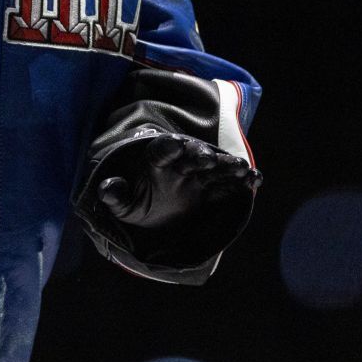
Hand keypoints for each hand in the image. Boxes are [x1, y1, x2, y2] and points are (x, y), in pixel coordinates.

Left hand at [98, 134, 259, 229]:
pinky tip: (255, 180)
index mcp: (156, 162)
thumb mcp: (123, 205)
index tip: (174, 144)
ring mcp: (200, 175)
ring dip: (228, 165)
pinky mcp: (215, 188)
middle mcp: (181, 163)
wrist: (157, 217)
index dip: (168, 147)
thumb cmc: (139, 204)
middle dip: (201, 155)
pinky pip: (231, 183)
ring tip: (241, 168)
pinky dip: (244, 180)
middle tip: (209, 158)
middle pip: (192, 155)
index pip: (161, 150)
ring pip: (216, 166)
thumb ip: (115, 196)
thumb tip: (106, 187)